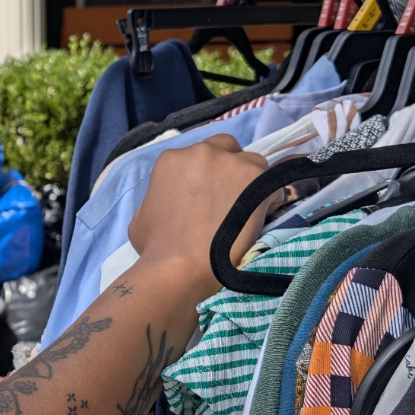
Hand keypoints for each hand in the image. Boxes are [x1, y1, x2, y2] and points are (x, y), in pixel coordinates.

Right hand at [127, 135, 267, 298]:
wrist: (181, 266)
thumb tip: (172, 202)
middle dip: (228, 167)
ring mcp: (230, 162)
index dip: (204, 175)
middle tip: (229, 195)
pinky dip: (269, 197)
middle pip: (225, 148)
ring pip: (251, 162)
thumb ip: (160, 197)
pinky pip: (272, 182)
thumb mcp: (143, 215)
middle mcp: (201, 152)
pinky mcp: (255, 177)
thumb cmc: (156, 247)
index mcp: (171, 159)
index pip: (196, 156)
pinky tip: (262, 216)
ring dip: (249, 181)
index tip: (208, 194)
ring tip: (248, 209)